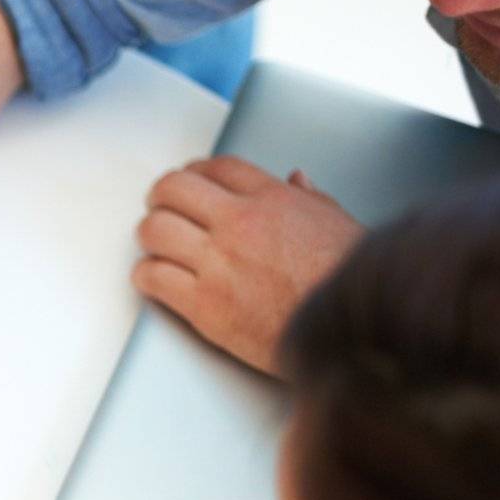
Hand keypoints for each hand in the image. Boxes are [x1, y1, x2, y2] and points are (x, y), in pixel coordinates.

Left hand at [132, 156, 363, 375]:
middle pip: (173, 189)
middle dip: (162, 197)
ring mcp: (219, 263)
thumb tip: (298, 180)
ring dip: (149, 236)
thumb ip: (312, 200)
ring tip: (157, 246)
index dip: (195, 172)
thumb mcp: (341, 225)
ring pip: (153, 230)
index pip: (216, 167)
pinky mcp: (204, 305)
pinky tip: (154, 279)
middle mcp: (240, 223)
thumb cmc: (351, 281)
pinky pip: (152, 277)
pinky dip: (145, 275)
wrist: (354, 332)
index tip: (189, 183)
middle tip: (161, 209)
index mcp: (273, 199)